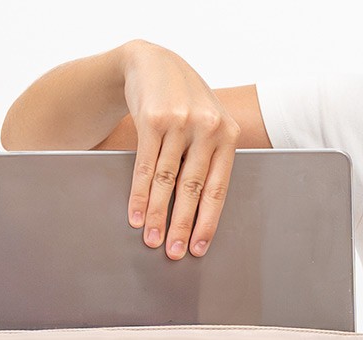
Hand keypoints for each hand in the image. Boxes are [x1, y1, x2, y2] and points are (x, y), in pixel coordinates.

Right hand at [121, 40, 240, 259]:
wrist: (153, 63)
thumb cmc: (184, 102)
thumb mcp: (207, 123)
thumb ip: (210, 157)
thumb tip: (201, 211)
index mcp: (227, 134)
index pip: (218, 188)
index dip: (208, 222)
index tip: (199, 248)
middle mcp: (207, 128)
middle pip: (192, 189)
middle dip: (182, 225)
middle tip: (174, 253)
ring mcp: (180, 123)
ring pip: (166, 181)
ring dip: (157, 215)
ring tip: (151, 240)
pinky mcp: (153, 120)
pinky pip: (145, 167)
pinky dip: (139, 195)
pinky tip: (135, 215)